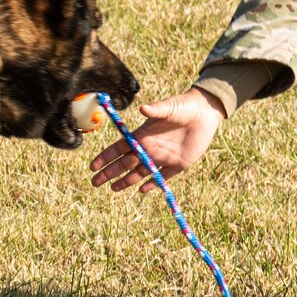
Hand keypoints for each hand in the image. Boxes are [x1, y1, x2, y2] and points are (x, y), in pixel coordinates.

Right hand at [87, 88, 223, 194]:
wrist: (204, 112)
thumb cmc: (183, 106)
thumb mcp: (168, 107)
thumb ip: (156, 109)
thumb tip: (143, 108)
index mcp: (143, 135)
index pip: (119, 148)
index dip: (106, 157)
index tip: (93, 166)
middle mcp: (150, 148)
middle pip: (125, 163)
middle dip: (109, 173)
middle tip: (95, 183)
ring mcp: (163, 157)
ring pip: (140, 172)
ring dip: (126, 181)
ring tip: (113, 189)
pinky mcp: (178, 164)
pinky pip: (163, 177)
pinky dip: (153, 184)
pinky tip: (142, 190)